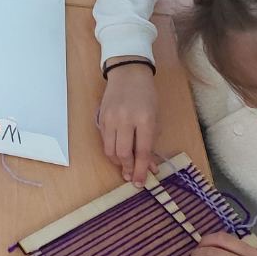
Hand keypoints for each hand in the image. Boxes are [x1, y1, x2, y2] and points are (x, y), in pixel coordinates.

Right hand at [98, 59, 157, 183]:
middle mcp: (125, 120)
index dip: (142, 169)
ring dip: (117, 162)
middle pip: (123, 153)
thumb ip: (152, 141)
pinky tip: (118, 152)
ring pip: (110, 149)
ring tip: (125, 166)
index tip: (141, 182)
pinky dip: (111, 150)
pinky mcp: (101, 117)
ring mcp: (111, 118)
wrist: (128, 72)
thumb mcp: (155, 117)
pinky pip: (104, 140)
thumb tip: (150, 165)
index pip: (142, 151)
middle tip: (132, 177)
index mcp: (144, 119)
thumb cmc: (146, 95)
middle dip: (128, 168)